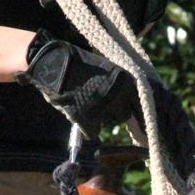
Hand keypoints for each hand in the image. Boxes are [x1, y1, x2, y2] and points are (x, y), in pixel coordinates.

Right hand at [16, 32, 137, 137]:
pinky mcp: (89, 121)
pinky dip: (86, 126)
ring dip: (99, 118)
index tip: (137, 121)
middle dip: (114, 112)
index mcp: (127, 82)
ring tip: (84, 102)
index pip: (141, 105)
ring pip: (107, 123)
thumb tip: (129, 105)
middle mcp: (120, 97)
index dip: (136, 113)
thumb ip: (119, 87)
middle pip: (124, 115)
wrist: (53, 62)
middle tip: (99, 103)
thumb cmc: (79, 64)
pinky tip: (77, 111)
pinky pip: (92, 132)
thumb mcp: (107, 71)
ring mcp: (104, 110)